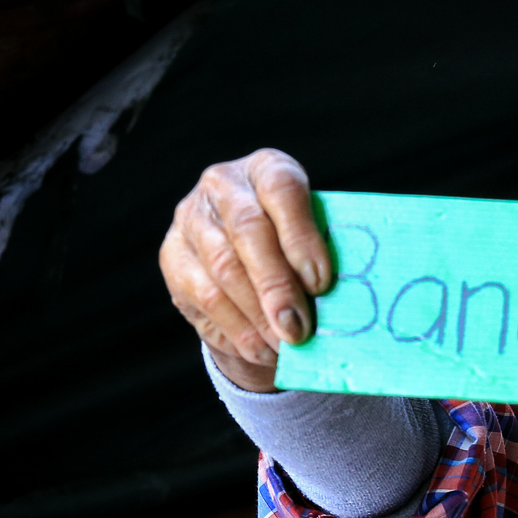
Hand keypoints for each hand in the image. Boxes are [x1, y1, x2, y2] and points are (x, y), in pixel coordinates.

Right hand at [158, 149, 333, 391]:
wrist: (247, 258)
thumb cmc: (297, 247)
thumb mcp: (315, 238)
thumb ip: (326, 255)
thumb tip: (344, 301)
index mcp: (267, 168)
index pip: (282, 190)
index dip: (302, 237)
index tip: (321, 283)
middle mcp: (222, 185)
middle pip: (248, 232)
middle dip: (276, 286)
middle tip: (299, 330)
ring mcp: (191, 220)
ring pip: (223, 270)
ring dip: (258, 316)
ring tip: (285, 346)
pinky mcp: (173, 257)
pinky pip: (204, 298)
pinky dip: (238, 330)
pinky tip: (263, 349)